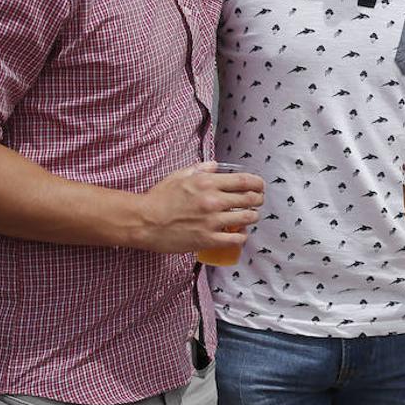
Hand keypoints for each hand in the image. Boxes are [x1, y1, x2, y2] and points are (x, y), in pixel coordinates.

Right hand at [133, 162, 264, 253]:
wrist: (144, 221)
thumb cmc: (159, 198)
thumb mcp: (179, 176)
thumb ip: (200, 169)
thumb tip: (215, 165)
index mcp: (207, 183)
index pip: (244, 181)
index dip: (257, 183)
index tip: (260, 186)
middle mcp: (213, 201)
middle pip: (250, 199)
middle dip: (258, 199)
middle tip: (257, 201)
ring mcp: (212, 221)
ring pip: (246, 218)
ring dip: (252, 217)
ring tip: (250, 217)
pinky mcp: (208, 239)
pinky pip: (235, 239)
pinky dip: (241, 236)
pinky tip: (239, 234)